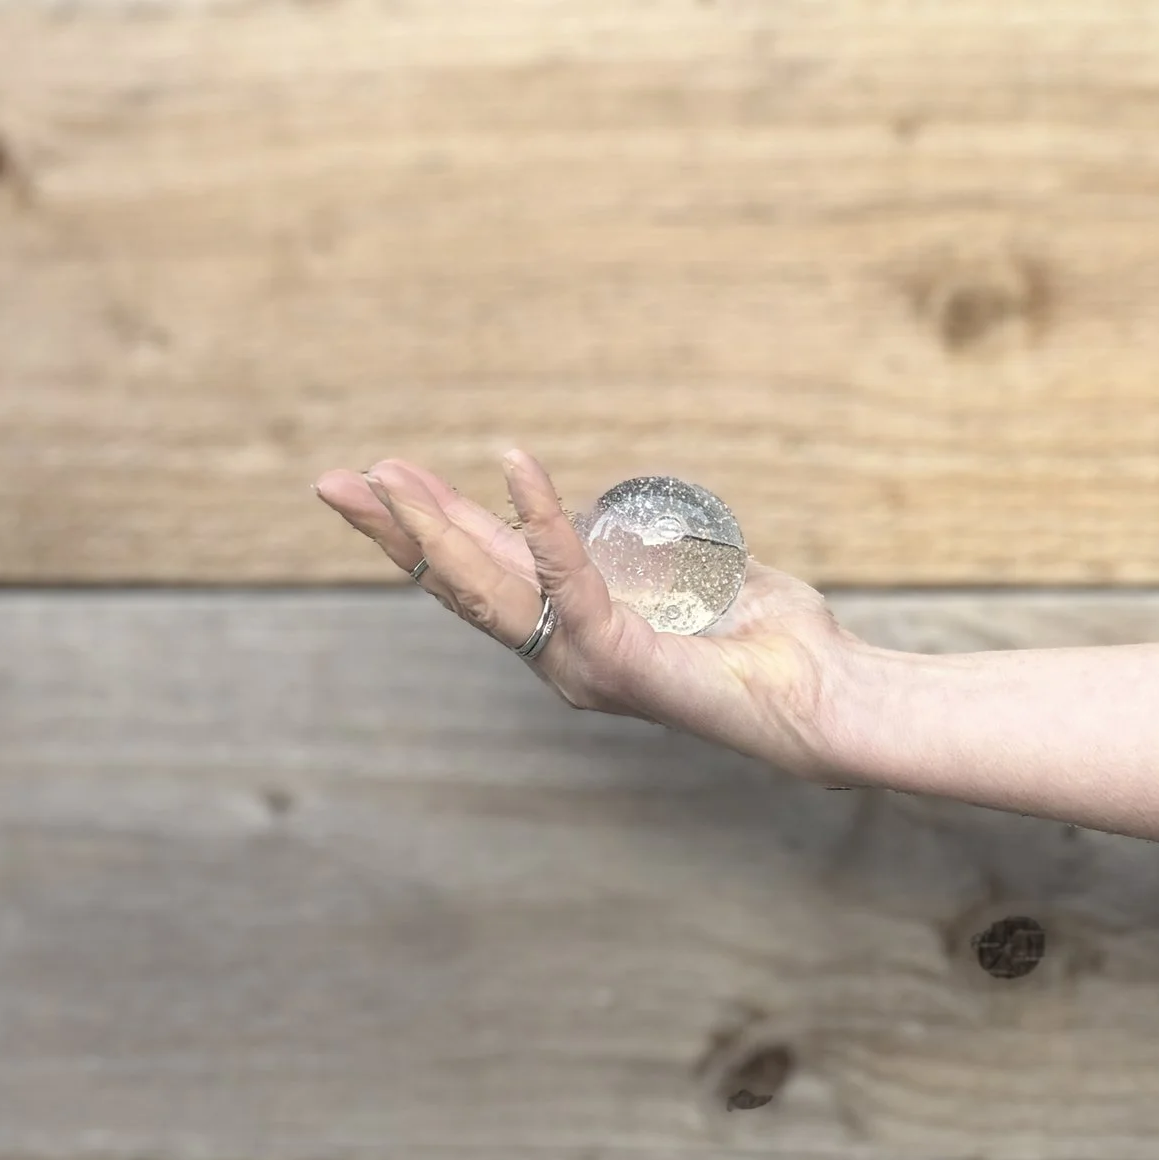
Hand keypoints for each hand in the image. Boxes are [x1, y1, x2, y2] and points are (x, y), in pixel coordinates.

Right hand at [313, 450, 866, 782]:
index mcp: (577, 633)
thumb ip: (656, 552)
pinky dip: (541, 516)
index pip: (487, 575)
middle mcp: (566, 656)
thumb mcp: (697, 578)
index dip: (433, 527)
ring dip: (435, 524)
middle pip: (461, 584)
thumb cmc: (775, 642)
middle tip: (334, 480)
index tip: (385, 479)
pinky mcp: (620, 658)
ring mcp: (585, 663)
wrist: (824, 695)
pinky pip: (568, 575)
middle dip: (396, 530)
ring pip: (490, 585)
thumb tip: (626, 515)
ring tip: (388, 474)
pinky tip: (514, 464)